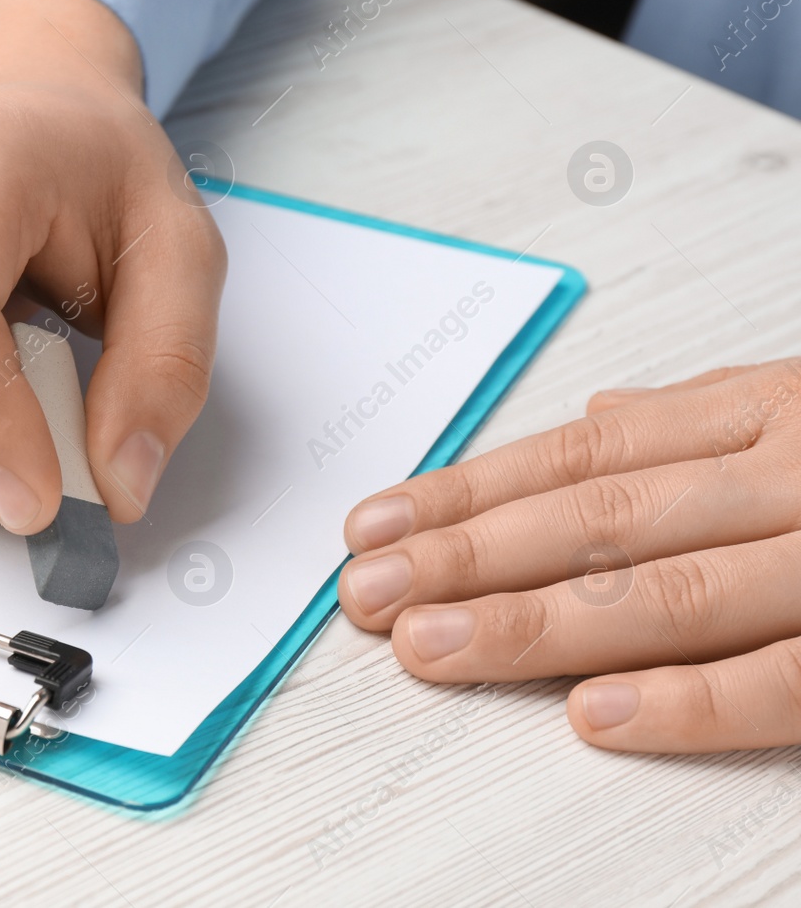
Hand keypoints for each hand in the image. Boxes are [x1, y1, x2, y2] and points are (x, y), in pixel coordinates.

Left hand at [337, 359, 800, 752]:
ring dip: (533, 624)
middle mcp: (789, 479)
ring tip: (431, 645)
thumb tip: (608, 416)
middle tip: (370, 590)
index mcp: (762, 418)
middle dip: (467, 555)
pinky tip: (593, 712)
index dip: (467, 496)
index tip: (376, 529)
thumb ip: (705, 424)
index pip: (582, 458)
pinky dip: (690, 701)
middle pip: (600, 519)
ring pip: (669, 594)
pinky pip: (786, 680)